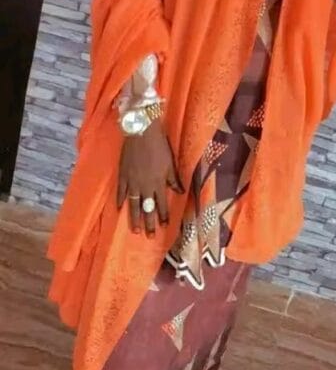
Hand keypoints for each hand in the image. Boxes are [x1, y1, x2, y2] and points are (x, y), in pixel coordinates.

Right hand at [117, 118, 182, 236]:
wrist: (141, 132)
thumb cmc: (159, 146)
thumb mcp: (170, 163)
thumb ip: (174, 179)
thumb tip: (181, 192)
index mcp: (159, 183)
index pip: (162, 204)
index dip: (164, 216)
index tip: (165, 227)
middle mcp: (146, 186)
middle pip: (148, 208)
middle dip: (149, 223)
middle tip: (150, 237)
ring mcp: (132, 182)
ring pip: (134, 205)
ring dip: (134, 218)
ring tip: (135, 230)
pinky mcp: (123, 176)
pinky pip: (121, 192)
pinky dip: (120, 201)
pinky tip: (119, 209)